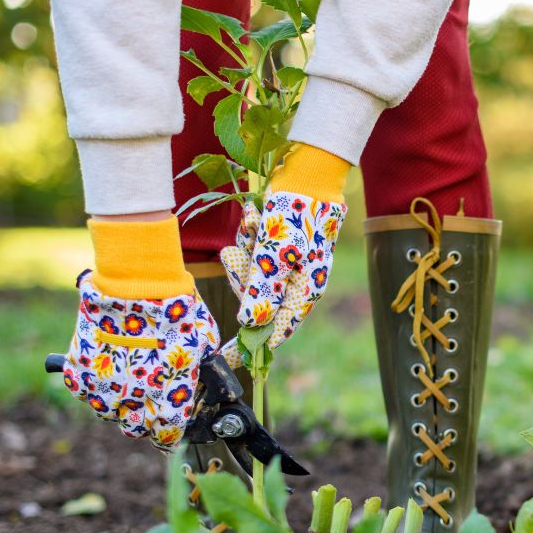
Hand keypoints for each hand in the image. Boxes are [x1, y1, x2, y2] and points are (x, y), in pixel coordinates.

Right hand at [60, 271, 221, 448]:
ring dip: (118, 403)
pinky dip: (94, 384)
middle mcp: (133, 403)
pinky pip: (85, 391)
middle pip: (135, 430)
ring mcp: (102, 390)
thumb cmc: (176, 312)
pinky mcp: (79, 373)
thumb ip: (197, 369)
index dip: (169, 436)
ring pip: (108, 413)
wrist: (136, 285)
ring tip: (126, 379)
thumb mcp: (202, 345)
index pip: (166, 437)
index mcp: (168, 401)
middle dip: (143, 420)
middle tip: (148, 402)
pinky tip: (106, 366)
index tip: (170, 430)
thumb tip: (201, 375)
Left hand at [219, 190, 346, 359]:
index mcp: (305, 290)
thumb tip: (249, 322)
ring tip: (251, 225)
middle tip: (236, 255)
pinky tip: (252, 218)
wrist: (308, 173)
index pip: (277, 329)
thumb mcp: (277, 253)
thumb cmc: (298, 213)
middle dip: (241, 278)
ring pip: (249, 275)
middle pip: (256, 300)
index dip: (252, 344)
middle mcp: (295, 282)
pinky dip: (247, 237)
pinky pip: (250, 254)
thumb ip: (263, 288)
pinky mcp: (273, 247)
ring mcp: (285, 264)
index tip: (225, 359)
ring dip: (244, 251)